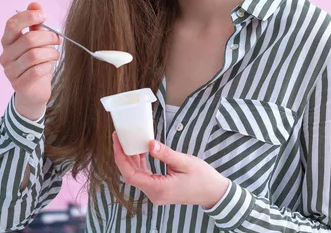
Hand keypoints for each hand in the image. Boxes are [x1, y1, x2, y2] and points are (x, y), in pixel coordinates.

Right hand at [0, 2, 60, 118]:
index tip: (44, 16)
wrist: (35, 90)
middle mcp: (5, 55)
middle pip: (28, 39)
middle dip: (48, 37)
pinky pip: (37, 71)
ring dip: (51, 53)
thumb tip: (35, 4)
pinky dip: (48, 66)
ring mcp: (10, 71)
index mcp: (8, 41)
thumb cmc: (37, 62)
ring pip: (34, 55)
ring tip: (55, 54)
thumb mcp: (37, 41)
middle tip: (59, 39)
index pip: (12, 24)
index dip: (28, 17)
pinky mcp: (18, 84)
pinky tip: (49, 66)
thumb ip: (35, 23)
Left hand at [112, 132, 229, 208]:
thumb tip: (149, 143)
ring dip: (131, 159)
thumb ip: (165, 154)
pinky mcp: (159, 189)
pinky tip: (140, 150)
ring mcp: (156, 193)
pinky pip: (145, 176)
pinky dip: (140, 163)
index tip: (117, 141)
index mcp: (159, 188)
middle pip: (131, 175)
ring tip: (127, 140)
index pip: (131, 175)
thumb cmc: (203, 178)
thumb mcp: (185, 162)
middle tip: (119, 136)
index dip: (121, 158)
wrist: (214, 193)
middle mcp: (154, 194)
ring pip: (137, 175)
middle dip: (123, 155)